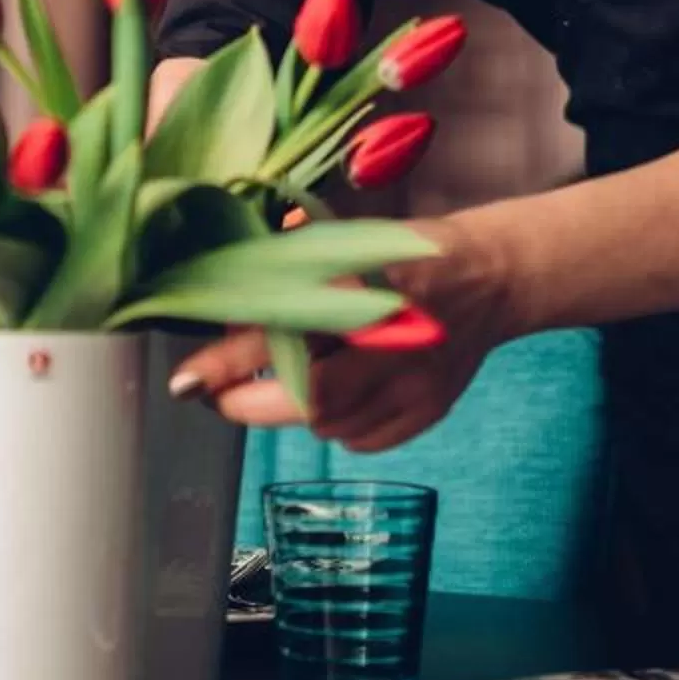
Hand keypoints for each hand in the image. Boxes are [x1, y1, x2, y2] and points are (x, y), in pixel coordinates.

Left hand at [170, 208, 522, 453]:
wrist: (491, 278)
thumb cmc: (405, 252)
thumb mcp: (345, 240)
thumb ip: (288, 268)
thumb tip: (226, 300)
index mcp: (369, 285)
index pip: (285, 333)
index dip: (228, 362)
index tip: (187, 379)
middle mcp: (394, 342)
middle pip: (306, 399)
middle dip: (247, 402)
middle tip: (215, 391)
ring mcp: (415, 384)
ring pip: (328, 426)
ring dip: (291, 408)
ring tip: (284, 377)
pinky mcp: (428, 411)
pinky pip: (361, 439)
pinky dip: (335, 424)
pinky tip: (338, 392)